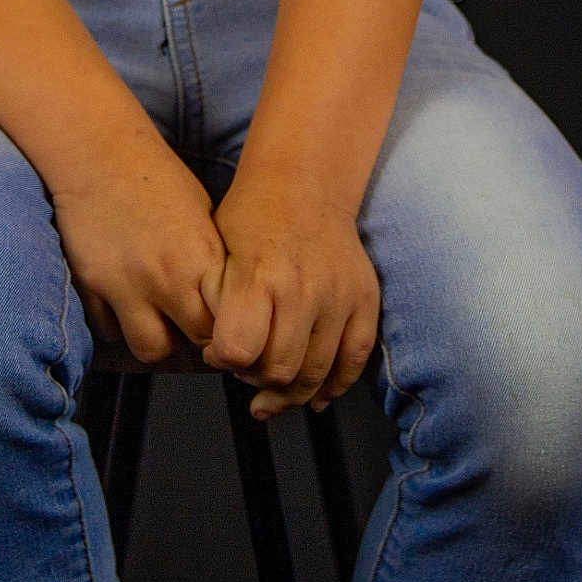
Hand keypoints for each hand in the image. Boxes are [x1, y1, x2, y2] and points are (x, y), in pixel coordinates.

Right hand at [52, 140, 227, 363]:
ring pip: (149, 349)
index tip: (224, 324)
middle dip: (195, 337)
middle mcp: (164, 277)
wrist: (100, 152)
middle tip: (191, 320)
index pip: (226, 323)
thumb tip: (227, 304)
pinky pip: (108, 330)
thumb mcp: (203, 215)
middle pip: (192, 343)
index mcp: (200, 257)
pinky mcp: (90, 286)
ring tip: (157, 315)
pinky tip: (123, 299)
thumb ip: (213, 264)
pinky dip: (117, 322)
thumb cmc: (158, 178)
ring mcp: (124, 285)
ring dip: (156, 337)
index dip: (227, 328)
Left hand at [200, 169, 380, 418]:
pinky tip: (316, 396)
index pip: (238, 351)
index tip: (216, 351)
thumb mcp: (216, 252)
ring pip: (316, 374)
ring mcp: (340, 296)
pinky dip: (335, 385)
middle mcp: (304, 289)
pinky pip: (355, 359)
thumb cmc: (252, 219)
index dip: (222, 359)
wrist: (304, 186)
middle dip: (254, 379)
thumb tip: (217, 357)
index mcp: (259, 276)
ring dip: (290, 391)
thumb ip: (215, 306)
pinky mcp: (365, 299)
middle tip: (246, 367)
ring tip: (273, 388)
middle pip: (278, 370)